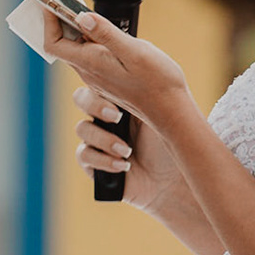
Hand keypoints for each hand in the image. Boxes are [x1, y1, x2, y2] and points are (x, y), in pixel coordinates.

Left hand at [43, 9, 187, 123]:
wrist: (170, 110)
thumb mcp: (134, 51)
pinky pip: (91, 54)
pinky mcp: (108, 77)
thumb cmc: (157, 82)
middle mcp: (89, 72)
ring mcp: (97, 76)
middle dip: (59, 20)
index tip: (51, 0)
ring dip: (76, 28)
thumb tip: (81, 17)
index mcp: (91, 63)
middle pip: (63, 44)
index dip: (48, 21)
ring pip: (77, 48)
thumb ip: (107, 34)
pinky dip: (90, 38)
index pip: (54, 43)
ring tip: (83, 7)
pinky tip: (104, 29)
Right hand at [71, 86, 181, 211]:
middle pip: (81, 98)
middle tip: (116, 118)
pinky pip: (84, 155)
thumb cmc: (173, 143)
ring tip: (127, 151)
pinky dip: (102, 160)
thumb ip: (145, 93)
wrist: (173, 181)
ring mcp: (97, 138)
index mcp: (121, 97)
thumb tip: (133, 73)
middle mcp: (106, 115)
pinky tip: (122, 166)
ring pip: (82, 129)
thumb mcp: (163, 113)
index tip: (121, 101)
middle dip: (94, 106)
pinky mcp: (92, 162)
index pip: (100, 81)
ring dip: (104, 139)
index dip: (102, 87)